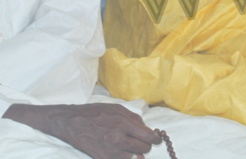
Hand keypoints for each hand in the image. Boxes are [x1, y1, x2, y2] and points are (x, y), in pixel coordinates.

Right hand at [3, 103, 159, 158]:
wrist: (72, 123)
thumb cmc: (96, 113)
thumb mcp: (118, 109)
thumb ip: (135, 119)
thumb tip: (147, 129)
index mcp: (124, 124)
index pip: (149, 137)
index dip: (155, 139)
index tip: (156, 139)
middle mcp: (118, 139)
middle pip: (143, 149)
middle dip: (145, 145)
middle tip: (141, 141)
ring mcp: (110, 151)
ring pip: (133, 157)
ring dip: (134, 152)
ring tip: (128, 144)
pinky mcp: (102, 158)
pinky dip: (123, 157)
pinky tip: (120, 150)